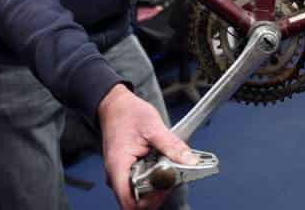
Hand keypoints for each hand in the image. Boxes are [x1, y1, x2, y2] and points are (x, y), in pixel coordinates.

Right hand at [97, 84, 196, 209]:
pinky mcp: (127, 173)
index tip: (166, 185)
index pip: (130, 202)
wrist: (115, 105)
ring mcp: (121, 176)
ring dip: (157, 185)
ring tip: (167, 166)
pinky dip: (154, 178)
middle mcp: (116, 176)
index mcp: (118, 167)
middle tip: (172, 174)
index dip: (152, 200)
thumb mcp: (153, 126)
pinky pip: (141, 184)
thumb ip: (172, 145)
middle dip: (158, 192)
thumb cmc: (127, 113)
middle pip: (138, 201)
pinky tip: (161, 164)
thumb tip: (190, 161)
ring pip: (140, 194)